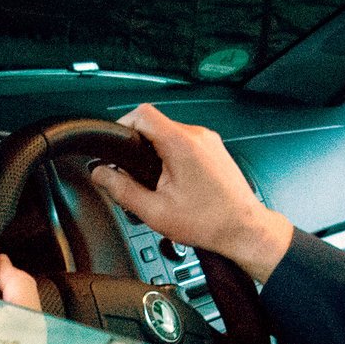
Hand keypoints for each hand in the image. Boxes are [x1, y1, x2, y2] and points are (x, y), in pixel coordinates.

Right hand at [89, 104, 295, 281]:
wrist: (244, 230)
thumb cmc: (209, 222)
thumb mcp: (155, 211)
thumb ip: (121, 189)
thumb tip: (100, 174)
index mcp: (181, 144)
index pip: (142, 113)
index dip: (123, 126)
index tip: (117, 146)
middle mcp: (198, 136)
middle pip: (155, 124)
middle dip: (139, 146)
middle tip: (136, 174)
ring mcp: (209, 140)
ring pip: (170, 133)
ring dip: (157, 153)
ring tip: (158, 182)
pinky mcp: (215, 149)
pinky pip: (185, 142)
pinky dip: (173, 156)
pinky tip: (176, 182)